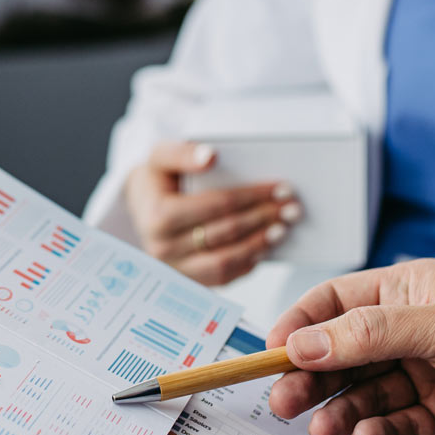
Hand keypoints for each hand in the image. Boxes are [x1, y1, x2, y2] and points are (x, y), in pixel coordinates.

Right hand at [124, 141, 301, 285]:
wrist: (142, 205)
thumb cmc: (157, 178)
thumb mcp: (161, 156)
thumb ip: (182, 152)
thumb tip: (210, 156)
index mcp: (158, 216)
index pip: (217, 205)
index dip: (253, 196)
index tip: (280, 188)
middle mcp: (163, 248)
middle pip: (225, 233)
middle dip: (263, 218)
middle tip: (291, 208)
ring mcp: (174, 270)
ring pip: (226, 262)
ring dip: (259, 245)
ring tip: (282, 229)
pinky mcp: (186, 282)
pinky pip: (222, 278)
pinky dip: (247, 264)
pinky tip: (264, 247)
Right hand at [265, 259, 434, 434]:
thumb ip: (369, 333)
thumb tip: (303, 341)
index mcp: (406, 292)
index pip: (335, 304)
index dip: (300, 327)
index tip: (269, 354)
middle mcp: (411, 334)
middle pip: (343, 356)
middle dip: (312, 379)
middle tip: (284, 402)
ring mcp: (428, 377)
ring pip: (367, 397)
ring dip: (342, 413)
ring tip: (324, 431)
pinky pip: (401, 429)